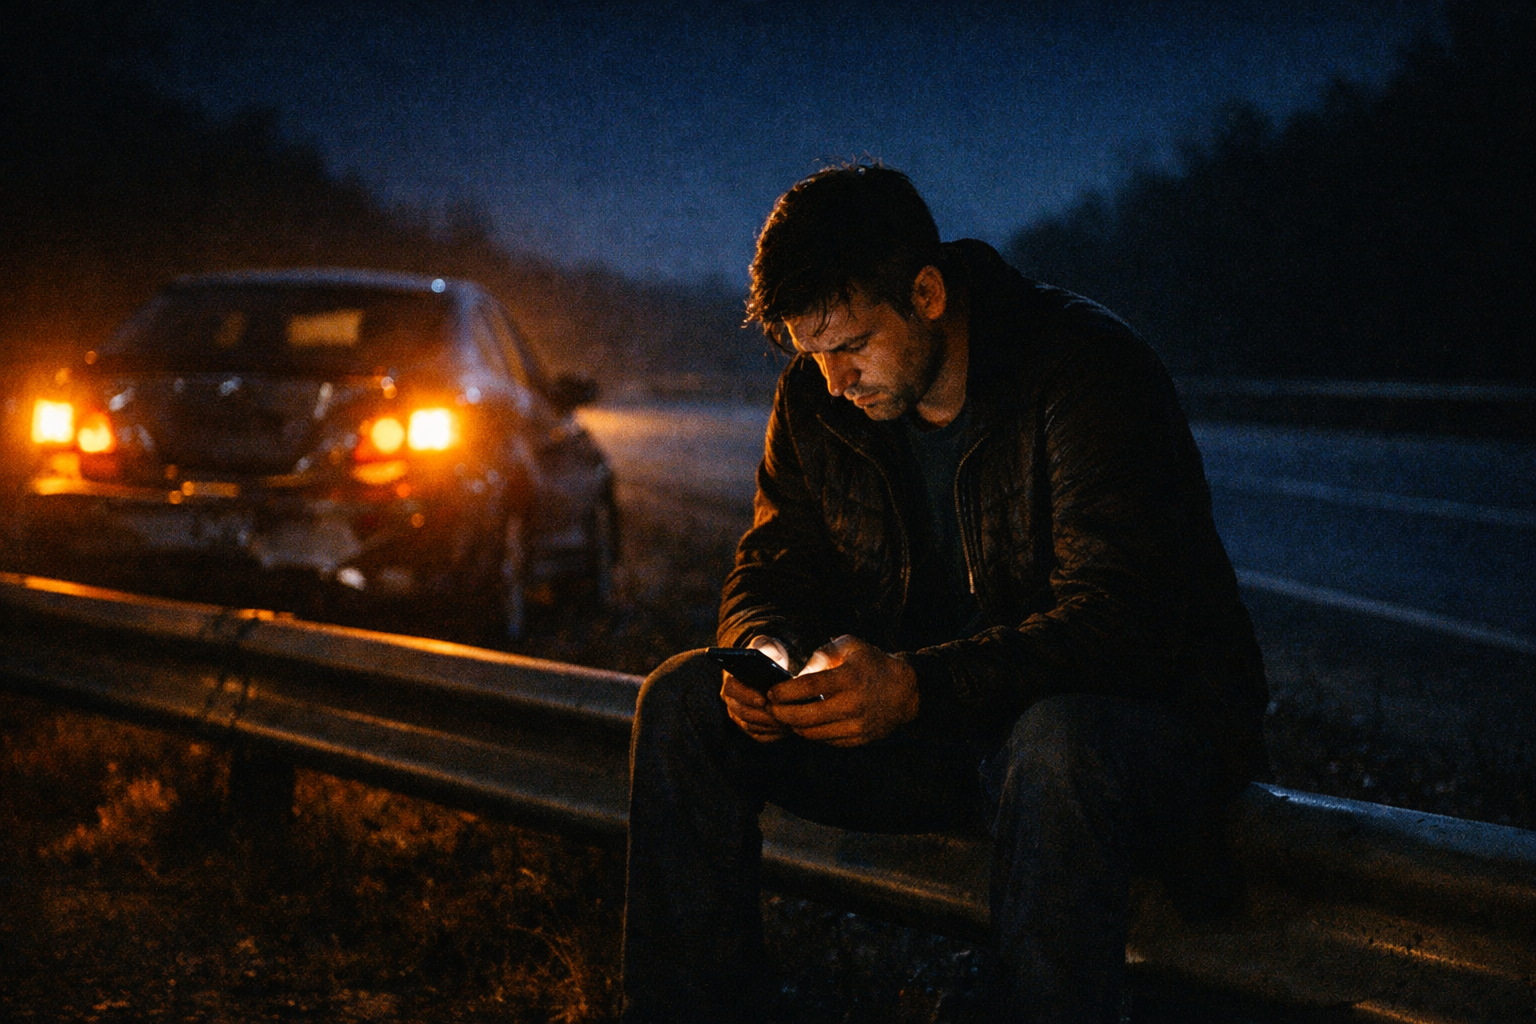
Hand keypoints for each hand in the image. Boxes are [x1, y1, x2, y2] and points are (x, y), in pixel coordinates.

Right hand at [721, 636, 793, 742]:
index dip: (747, 695)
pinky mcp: (749, 725)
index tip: (764, 699)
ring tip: (787, 723)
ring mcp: (738, 714)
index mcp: (731, 678)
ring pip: (749, 726)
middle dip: (762, 715)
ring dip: (768, 726)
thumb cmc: (768, 655)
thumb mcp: (767, 647)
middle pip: (741, 712)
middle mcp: (730, 698)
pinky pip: (758, 735)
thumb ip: (767, 651)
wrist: (768, 667)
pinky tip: (786, 729)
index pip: (732, 689)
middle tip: (782, 716)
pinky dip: (772, 734)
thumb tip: (776, 664)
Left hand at [765, 635, 918, 746]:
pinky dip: (812, 733)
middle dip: (781, 714)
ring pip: (813, 733)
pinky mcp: (859, 739)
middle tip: (771, 708)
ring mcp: (856, 725)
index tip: (770, 692)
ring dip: (794, 726)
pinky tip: (806, 724)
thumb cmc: (871, 663)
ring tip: (785, 717)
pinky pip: (827, 741)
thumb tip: (796, 675)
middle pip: (805, 717)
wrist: (905, 690)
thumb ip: (821, 655)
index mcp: (848, 678)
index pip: (807, 687)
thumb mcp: (849, 647)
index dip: (784, 692)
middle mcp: (852, 704)